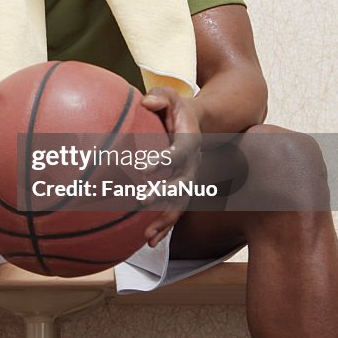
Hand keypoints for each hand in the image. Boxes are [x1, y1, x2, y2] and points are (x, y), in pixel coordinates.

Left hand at [140, 87, 201, 247]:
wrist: (196, 123)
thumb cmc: (175, 108)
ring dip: (165, 221)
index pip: (179, 152)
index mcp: (190, 141)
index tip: (144, 167)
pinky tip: (148, 242)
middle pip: (182, 184)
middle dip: (163, 194)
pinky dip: (163, 228)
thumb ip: (160, 96)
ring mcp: (188, 180)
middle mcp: (193, 165)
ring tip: (147, 236)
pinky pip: (174, 212)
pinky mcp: (181, 191)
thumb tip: (145, 101)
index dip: (165, 160)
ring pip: (180, 205)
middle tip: (141, 199)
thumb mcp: (170, 95)